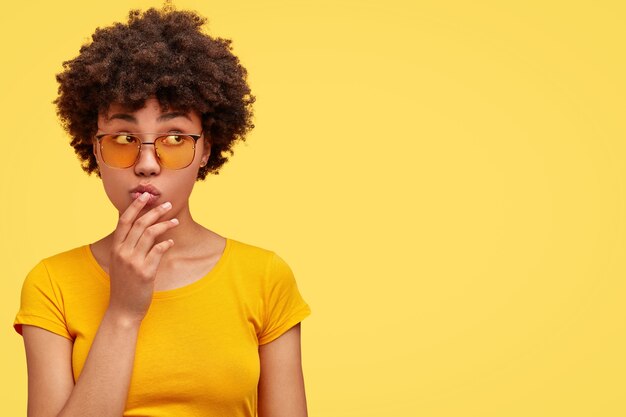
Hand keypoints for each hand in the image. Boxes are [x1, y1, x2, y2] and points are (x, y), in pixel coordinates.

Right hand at [106, 192, 178, 322]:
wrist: (123, 310)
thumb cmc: (124, 285)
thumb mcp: (121, 263)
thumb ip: (128, 246)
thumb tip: (142, 229)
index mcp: (116, 248)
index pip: (124, 221)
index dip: (135, 206)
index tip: (145, 195)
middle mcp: (122, 252)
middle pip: (140, 223)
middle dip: (155, 211)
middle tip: (168, 205)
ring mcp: (133, 262)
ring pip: (150, 234)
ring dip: (165, 224)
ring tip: (175, 221)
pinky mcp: (145, 272)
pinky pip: (158, 251)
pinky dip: (166, 243)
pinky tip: (172, 241)